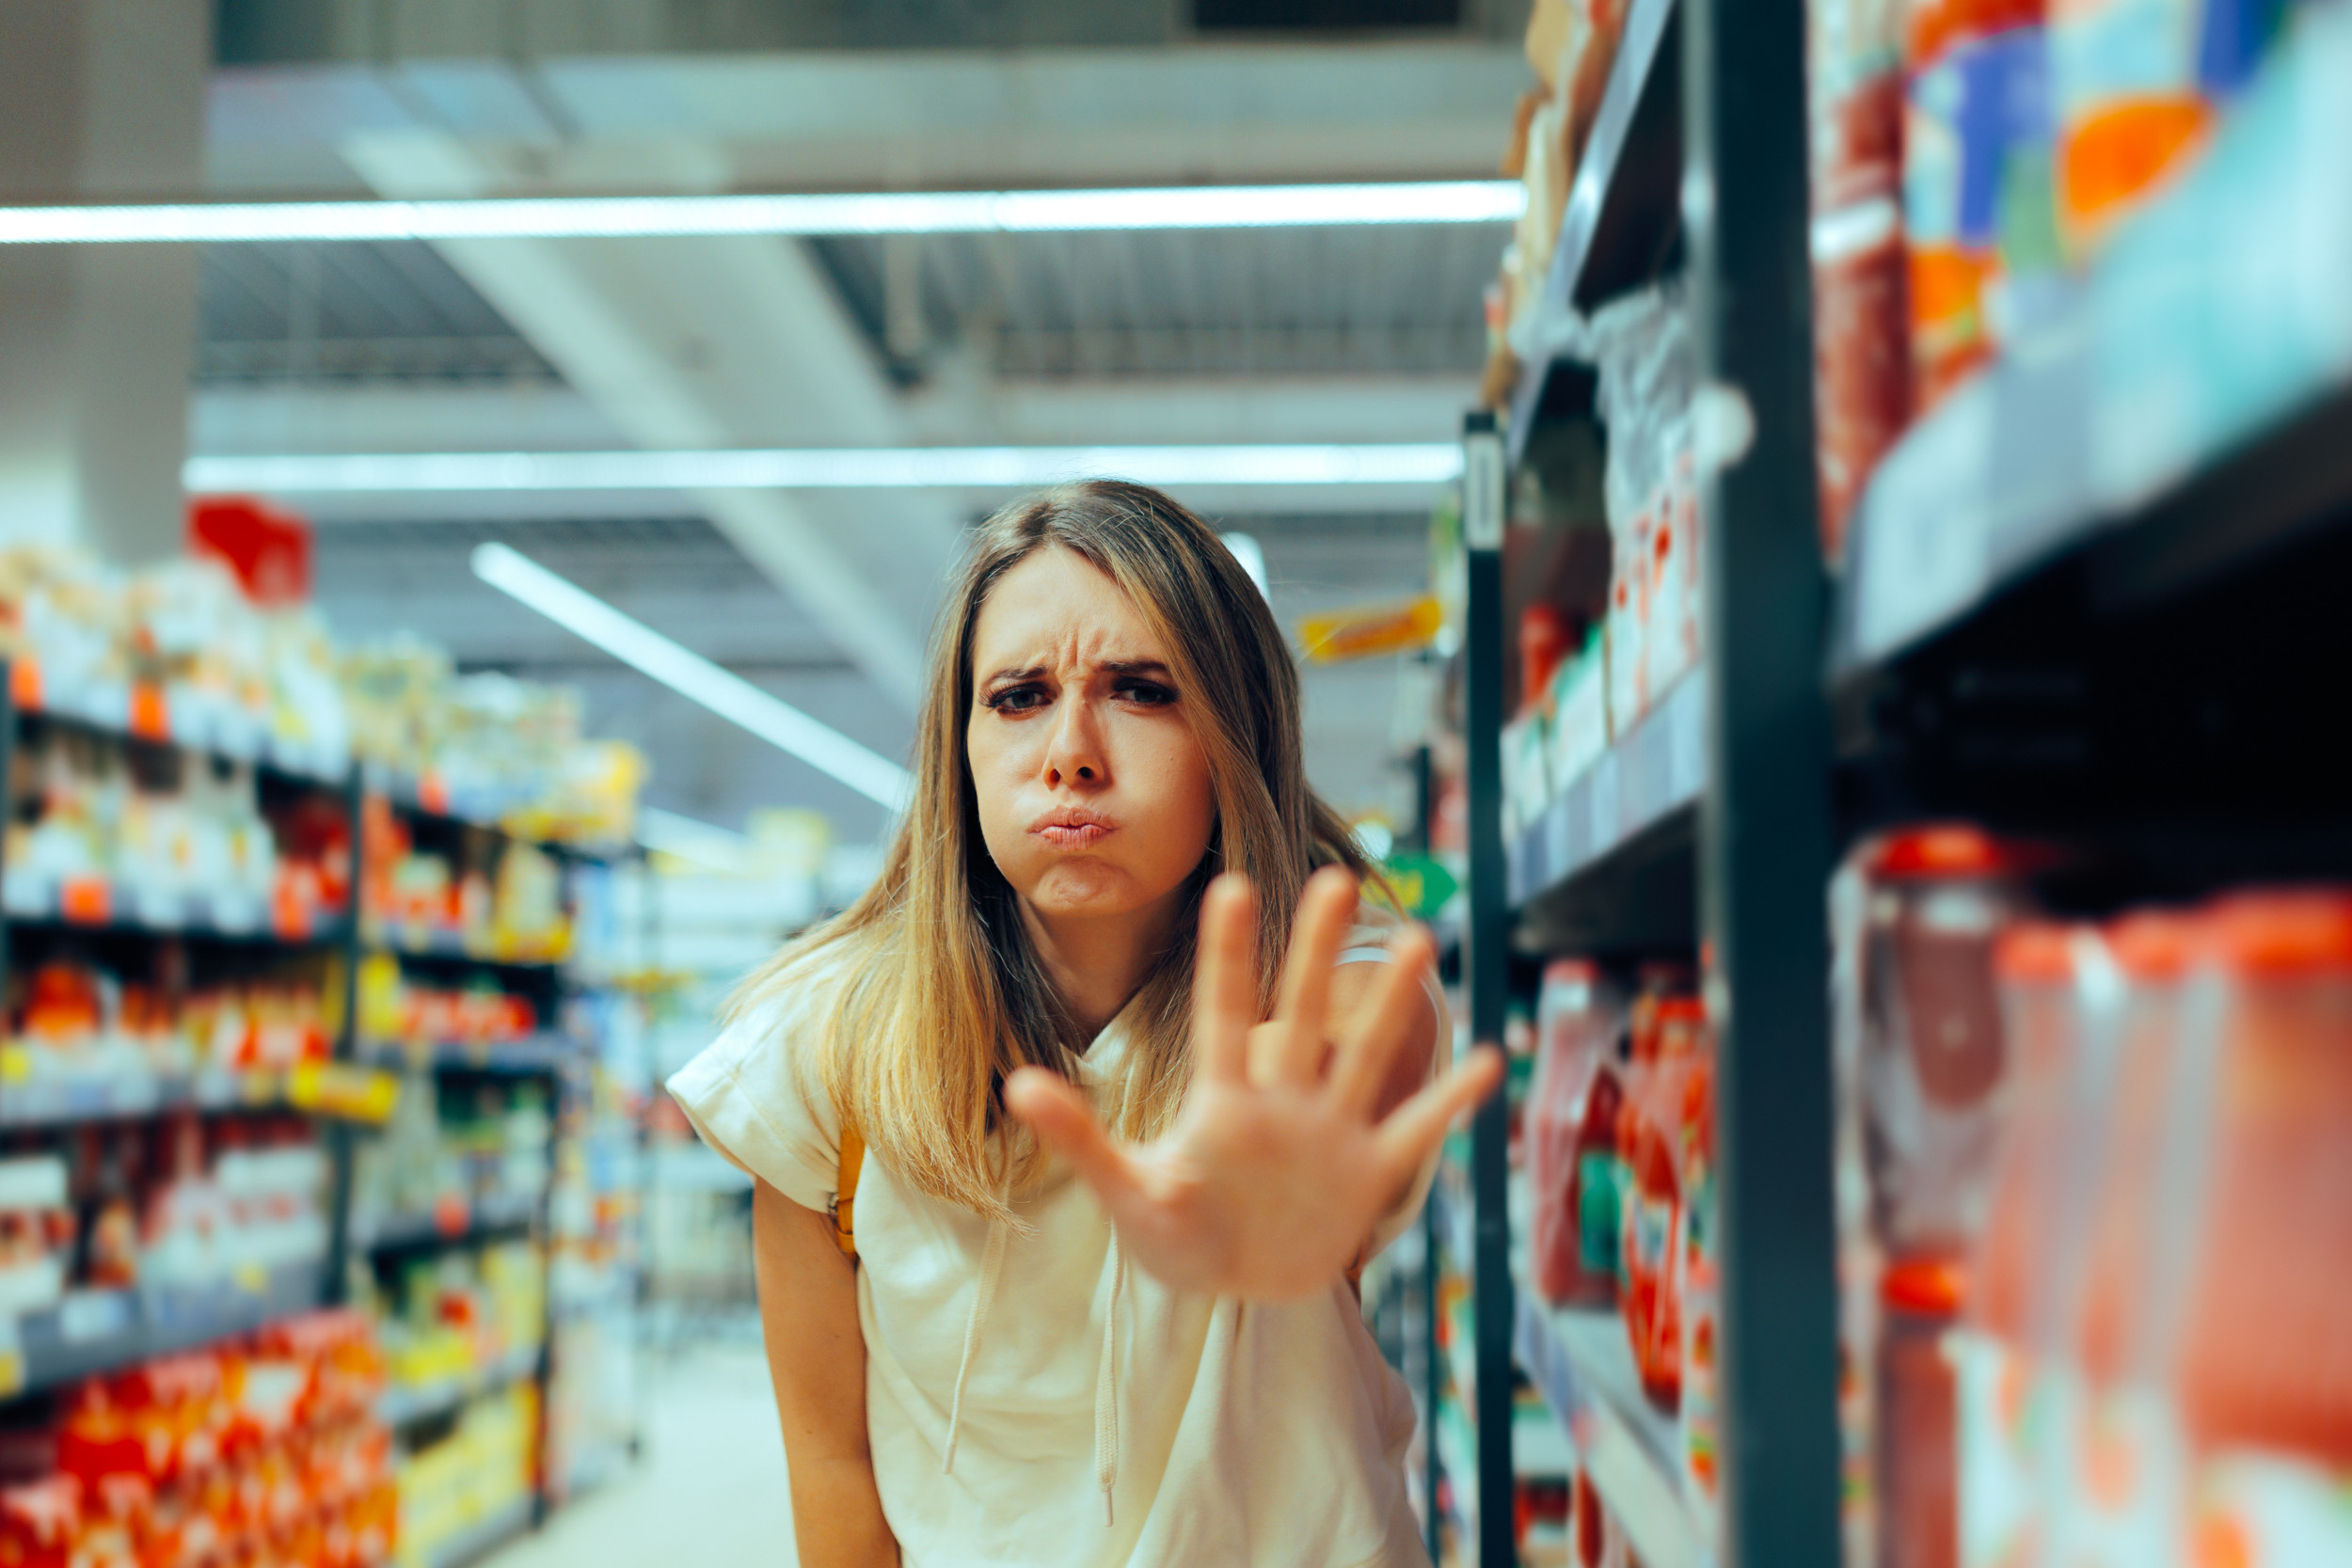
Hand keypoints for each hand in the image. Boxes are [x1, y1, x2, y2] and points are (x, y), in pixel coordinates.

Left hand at [1004, 867, 1503, 1298]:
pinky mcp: (1368, 1175)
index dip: (1229, 955)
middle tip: (1335, 878)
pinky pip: (1415, 1131)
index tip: (1231, 884)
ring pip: (1364, 1057)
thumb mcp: (1127, 1192)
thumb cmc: (1175, 1234)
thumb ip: (1080, 1138)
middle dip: (1318, 951)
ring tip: (1419, 941)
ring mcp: (1330, 1134)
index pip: (1224, 1014)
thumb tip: (1017, 1083)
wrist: (1232, 1288)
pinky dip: (1449, 1100)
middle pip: (1303, 1014)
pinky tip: (1488, 1058)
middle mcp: (1283, 1102)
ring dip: (1390, 1006)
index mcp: (1223, 1101)